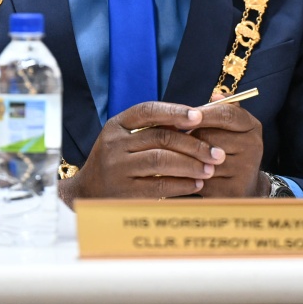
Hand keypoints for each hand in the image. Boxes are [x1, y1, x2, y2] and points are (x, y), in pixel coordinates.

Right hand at [57, 101, 223, 206]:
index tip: (199, 117)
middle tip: (216, 152)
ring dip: (191, 165)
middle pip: (161, 137)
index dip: (175, 112)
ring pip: (162, 161)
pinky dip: (182, 184)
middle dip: (194, 144)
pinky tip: (196, 184)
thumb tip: (196, 120)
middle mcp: (114, 144)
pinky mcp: (124, 192)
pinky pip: (159, 185)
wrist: (86, 193)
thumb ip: (153, 129)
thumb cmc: (117, 161)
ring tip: (210, 169)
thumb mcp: (125, 139)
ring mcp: (118, 168)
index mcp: (117, 125)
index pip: (148, 111)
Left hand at [190, 103, 264, 197]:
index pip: (226, 113)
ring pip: (203, 158)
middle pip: (209, 135)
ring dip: (187, 157)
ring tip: (183, 157)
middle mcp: (254, 147)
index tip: (185, 114)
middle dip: (191, 137)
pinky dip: (191, 177)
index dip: (203, 113)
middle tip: (180, 139)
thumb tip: (215, 95)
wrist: (245, 187)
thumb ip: (222, 108)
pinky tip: (188, 176)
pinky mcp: (234, 190)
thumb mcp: (232, 127)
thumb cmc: (230, 149)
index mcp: (252, 126)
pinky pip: (202, 179)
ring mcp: (245, 170)